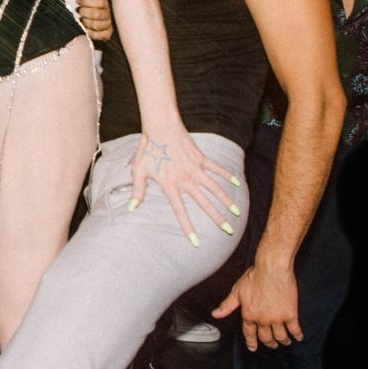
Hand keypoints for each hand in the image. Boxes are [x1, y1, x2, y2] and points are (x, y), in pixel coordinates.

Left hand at [76, 0, 112, 39]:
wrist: (99, 15)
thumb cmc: (96, 2)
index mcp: (109, 2)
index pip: (100, 2)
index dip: (87, 1)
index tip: (78, 0)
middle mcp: (110, 14)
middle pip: (97, 14)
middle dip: (85, 11)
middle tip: (80, 10)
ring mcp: (109, 25)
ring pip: (96, 25)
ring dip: (86, 21)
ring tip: (82, 19)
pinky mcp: (106, 35)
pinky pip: (98, 35)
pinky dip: (89, 32)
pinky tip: (85, 27)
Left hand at [130, 127, 242, 242]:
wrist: (160, 127)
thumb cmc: (148, 150)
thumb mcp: (139, 171)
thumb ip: (138, 191)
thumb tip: (131, 208)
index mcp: (171, 186)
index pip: (181, 211)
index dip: (188, 227)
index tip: (196, 241)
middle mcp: (186, 180)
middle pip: (204, 203)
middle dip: (216, 218)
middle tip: (227, 230)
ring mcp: (195, 169)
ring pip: (214, 188)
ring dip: (226, 200)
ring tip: (236, 213)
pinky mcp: (201, 158)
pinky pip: (217, 168)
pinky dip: (227, 175)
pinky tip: (237, 183)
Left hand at [213, 263, 301, 350]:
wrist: (272, 268)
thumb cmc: (255, 276)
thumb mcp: (237, 291)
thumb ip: (227, 305)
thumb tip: (215, 314)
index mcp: (248, 314)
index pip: (249, 333)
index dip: (251, 342)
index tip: (253, 348)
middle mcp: (262, 319)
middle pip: (266, 337)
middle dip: (269, 343)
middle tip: (272, 345)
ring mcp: (276, 318)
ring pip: (280, 336)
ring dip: (282, 341)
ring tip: (285, 341)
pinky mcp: (290, 314)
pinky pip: (294, 330)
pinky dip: (296, 335)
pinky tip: (298, 337)